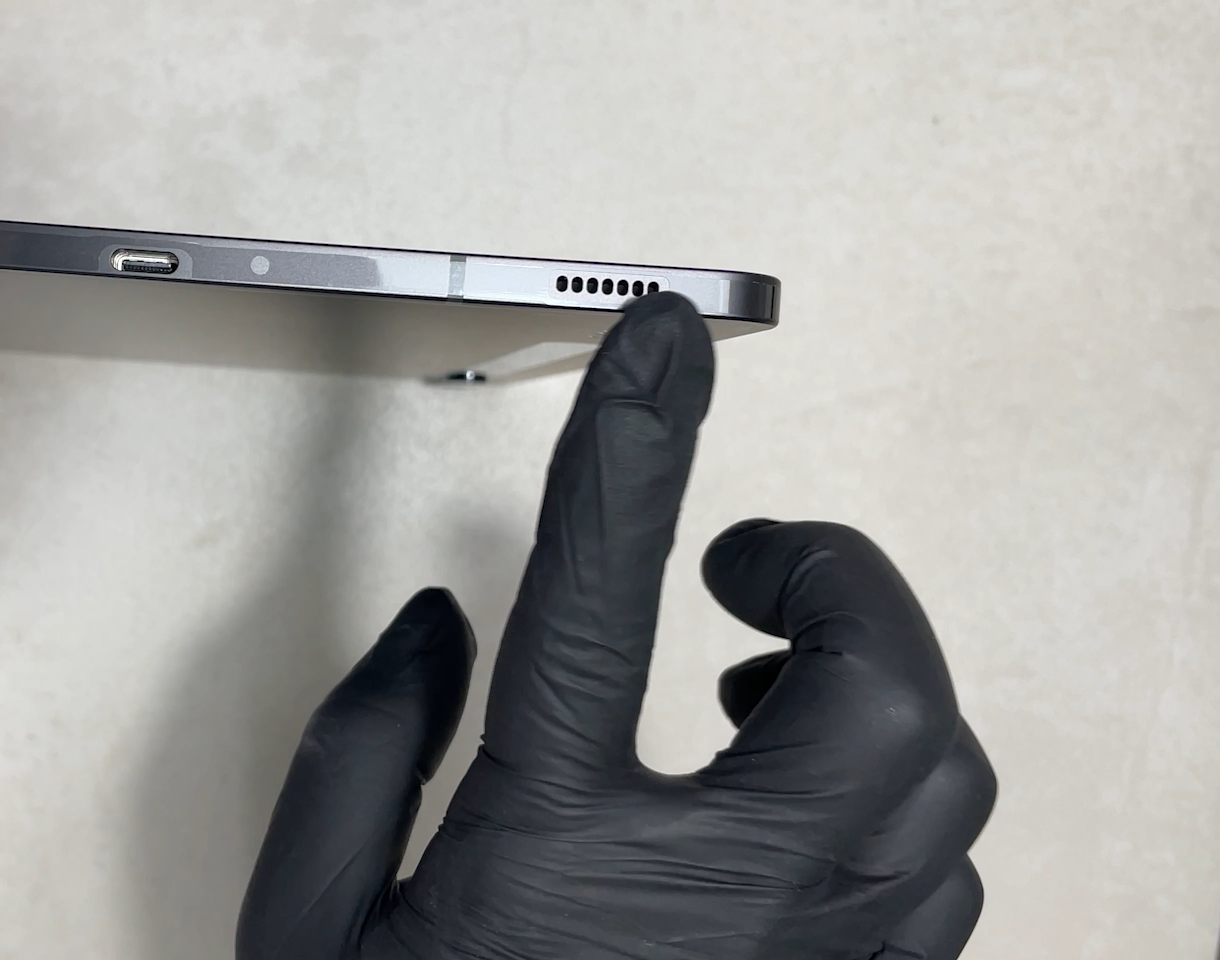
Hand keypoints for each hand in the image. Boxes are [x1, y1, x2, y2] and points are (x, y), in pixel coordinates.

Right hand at [239, 293, 995, 959]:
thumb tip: (439, 628)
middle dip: (844, 581)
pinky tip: (811, 809)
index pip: (598, 591)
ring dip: (881, 696)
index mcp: (550, 858)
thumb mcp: (301, 931)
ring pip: (942, 793)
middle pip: (878, 691)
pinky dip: (899, 809)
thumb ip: (358, 751)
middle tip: (760, 559)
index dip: (631, 444)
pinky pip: (939, 890)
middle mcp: (707, 913)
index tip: (656, 342)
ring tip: (781, 681)